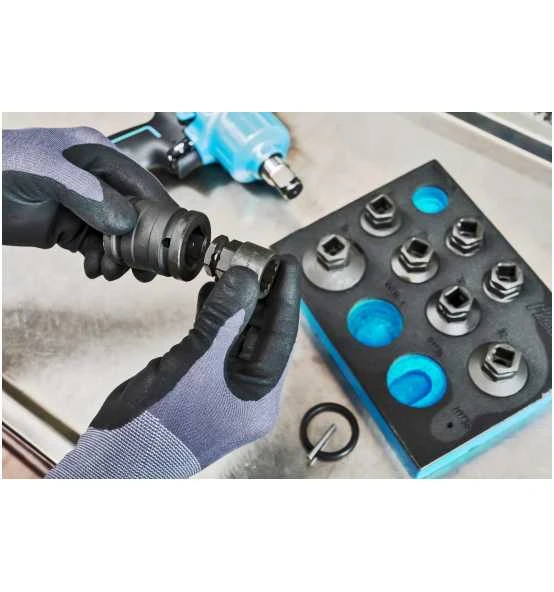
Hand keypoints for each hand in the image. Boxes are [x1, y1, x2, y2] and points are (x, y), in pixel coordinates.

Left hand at [2, 126, 176, 280]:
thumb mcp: (46, 172)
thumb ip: (89, 195)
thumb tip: (126, 222)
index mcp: (97, 155)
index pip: (142, 185)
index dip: (161, 212)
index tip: (174, 238)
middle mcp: (95, 179)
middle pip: (135, 214)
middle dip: (142, 243)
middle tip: (144, 268)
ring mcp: (82, 204)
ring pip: (117, 235)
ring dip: (119, 257)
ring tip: (110, 271)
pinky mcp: (67, 225)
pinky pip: (95, 246)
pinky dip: (98, 260)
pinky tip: (92, 268)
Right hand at [46, 256, 299, 477]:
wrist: (121, 455)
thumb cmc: (161, 425)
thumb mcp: (198, 365)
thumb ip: (225, 319)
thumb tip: (246, 278)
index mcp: (260, 396)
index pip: (282, 336)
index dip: (286, 296)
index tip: (286, 264)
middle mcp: (248, 390)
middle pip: (263, 332)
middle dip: (260, 294)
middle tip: (258, 258)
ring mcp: (224, 385)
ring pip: (239, 334)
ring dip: (236, 301)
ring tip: (233, 267)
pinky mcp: (202, 379)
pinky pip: (217, 341)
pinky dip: (215, 316)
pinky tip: (212, 293)